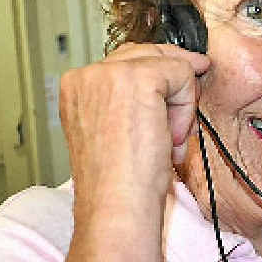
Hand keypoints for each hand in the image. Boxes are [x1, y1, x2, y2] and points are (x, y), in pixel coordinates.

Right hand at [59, 42, 209, 221]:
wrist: (116, 205)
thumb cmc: (120, 183)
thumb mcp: (119, 130)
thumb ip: (133, 101)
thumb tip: (176, 77)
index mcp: (76, 88)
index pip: (127, 63)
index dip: (158, 86)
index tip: (168, 112)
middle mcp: (86, 75)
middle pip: (148, 55)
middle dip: (173, 88)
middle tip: (176, 128)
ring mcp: (109, 73)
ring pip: (169, 65)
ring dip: (179, 104)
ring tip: (168, 141)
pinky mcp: (138, 78)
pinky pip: (183, 74)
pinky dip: (186, 108)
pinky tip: (170, 138)